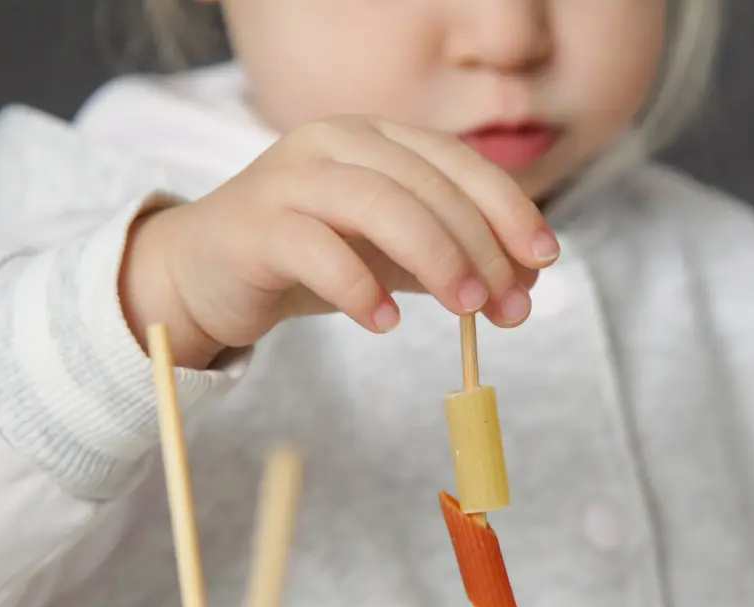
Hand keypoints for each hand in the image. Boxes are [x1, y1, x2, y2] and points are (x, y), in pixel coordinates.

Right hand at [121, 116, 558, 367]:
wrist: (209, 273)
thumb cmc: (312, 257)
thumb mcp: (395, 255)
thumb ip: (454, 259)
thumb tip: (527, 282)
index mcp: (377, 137)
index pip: (458, 161)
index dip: (508, 207)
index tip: (545, 258)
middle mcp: (335, 142)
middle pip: (426, 183)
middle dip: (481, 245)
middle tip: (510, 306)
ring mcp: (290, 177)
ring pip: (377, 203)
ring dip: (435, 257)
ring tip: (467, 310)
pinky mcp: (254, 225)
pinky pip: (314, 248)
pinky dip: (358, 285)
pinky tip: (386, 322)